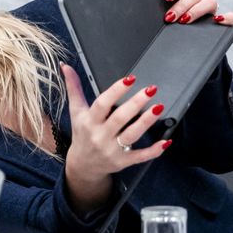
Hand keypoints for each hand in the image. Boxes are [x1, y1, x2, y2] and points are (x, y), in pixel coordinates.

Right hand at [61, 64, 169, 211]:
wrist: (83, 165)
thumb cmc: (82, 133)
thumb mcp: (76, 112)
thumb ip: (74, 88)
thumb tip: (66, 66)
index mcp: (89, 121)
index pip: (102, 104)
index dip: (115, 91)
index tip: (130, 79)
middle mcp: (100, 135)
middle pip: (119, 118)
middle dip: (136, 103)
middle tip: (151, 89)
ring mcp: (112, 149)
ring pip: (131, 135)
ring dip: (146, 121)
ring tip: (159, 107)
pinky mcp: (123, 161)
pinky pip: (140, 156)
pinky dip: (153, 151)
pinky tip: (166, 142)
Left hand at [163, 0, 232, 25]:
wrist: (179, 48)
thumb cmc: (166, 31)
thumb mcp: (159, 19)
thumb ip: (157, 3)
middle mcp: (196, 2)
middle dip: (180, 6)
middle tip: (169, 17)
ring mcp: (209, 11)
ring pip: (210, 1)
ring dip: (197, 10)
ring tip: (184, 21)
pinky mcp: (221, 23)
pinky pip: (231, 18)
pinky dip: (227, 18)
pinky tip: (218, 20)